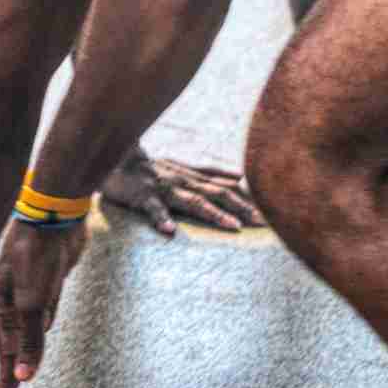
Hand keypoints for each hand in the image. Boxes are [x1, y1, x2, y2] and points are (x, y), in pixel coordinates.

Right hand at [0, 217, 88, 387]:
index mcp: (1, 304)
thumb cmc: (36, 256)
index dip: (6, 372)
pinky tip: (45, 326)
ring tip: (25, 363)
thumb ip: (30, 339)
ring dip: (29, 342)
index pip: (5, 348)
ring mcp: (30, 288)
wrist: (56, 216)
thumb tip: (24, 375)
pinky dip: (45, 320)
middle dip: (14, 363)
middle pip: (15, 339)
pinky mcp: (48, 279)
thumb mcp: (33, 302)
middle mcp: (12, 298)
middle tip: (12, 387)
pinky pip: (46, 307)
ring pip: (32, 324)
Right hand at [100, 149, 262, 236]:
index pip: (228, 188)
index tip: (272, 214)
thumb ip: (210, 172)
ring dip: (214, 214)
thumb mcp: (184, 167)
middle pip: (219, 194)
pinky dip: (162, 220)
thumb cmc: (151, 167)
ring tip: (233, 227)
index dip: (250, 200)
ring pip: (193, 201)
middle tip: (264, 224)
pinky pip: (153, 209)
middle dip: (243, 208)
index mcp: (194, 177)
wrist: (116, 156)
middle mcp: (184, 181)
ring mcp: (164, 189)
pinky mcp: (143, 196)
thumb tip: (240, 176)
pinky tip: (170, 231)